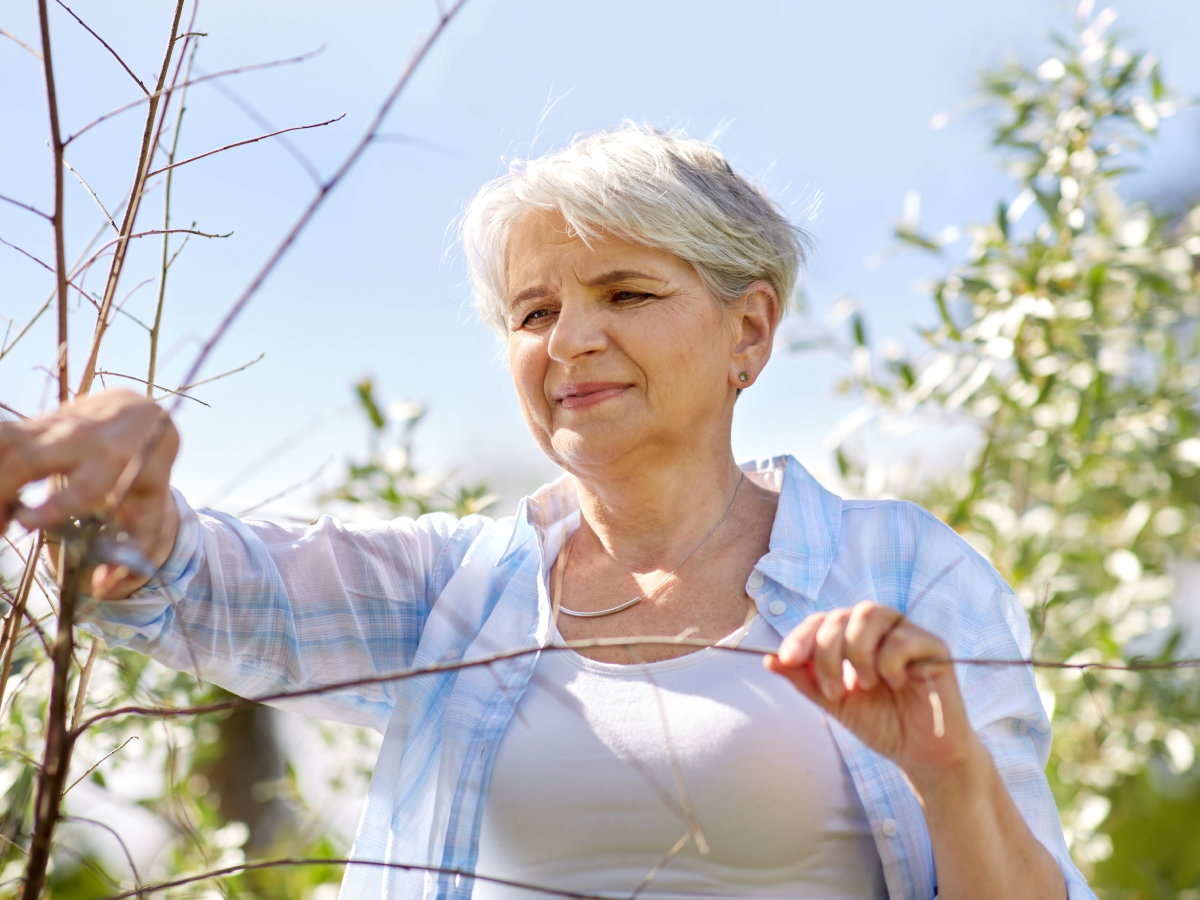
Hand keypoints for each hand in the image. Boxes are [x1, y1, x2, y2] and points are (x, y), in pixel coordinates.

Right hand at [0, 389, 179, 598]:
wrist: (141, 413)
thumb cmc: (146, 468)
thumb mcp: (151, 506)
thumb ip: (135, 549)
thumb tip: (102, 587)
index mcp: (116, 463)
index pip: (82, 486)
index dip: (53, 506)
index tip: (25, 523)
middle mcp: (83, 439)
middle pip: (27, 460)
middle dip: (0, 492)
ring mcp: (56, 425)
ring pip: (6, 441)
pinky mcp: (37, 421)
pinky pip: (2, 437)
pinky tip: (2, 493)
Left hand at [764, 601, 977, 778]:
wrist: (920, 755)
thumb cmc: (880, 724)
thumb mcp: (834, 702)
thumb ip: (805, 679)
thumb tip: (768, 659)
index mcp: (853, 638)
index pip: (821, 620)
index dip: (801, 636)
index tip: (786, 659)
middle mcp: (879, 629)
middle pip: (842, 615)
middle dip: (827, 651)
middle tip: (832, 690)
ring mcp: (906, 633)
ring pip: (870, 614)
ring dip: (856, 652)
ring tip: (864, 685)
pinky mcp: (933, 645)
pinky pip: (901, 638)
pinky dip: (888, 663)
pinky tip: (894, 684)